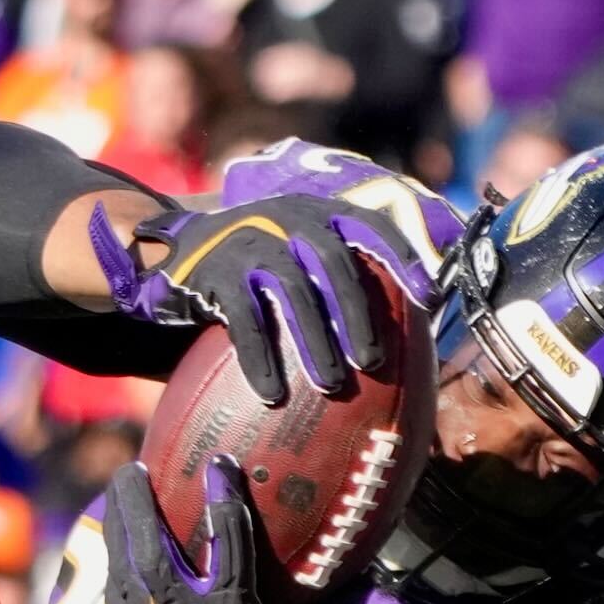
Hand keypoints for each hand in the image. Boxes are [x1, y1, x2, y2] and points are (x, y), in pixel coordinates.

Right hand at [92, 191, 412, 406]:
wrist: (174, 248)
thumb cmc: (253, 261)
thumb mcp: (296, 247)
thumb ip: (336, 267)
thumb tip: (402, 321)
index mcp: (318, 211)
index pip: (373, 228)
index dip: (405, 262)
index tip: (430, 301)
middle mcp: (287, 217)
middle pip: (333, 266)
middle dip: (357, 316)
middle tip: (373, 363)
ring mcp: (248, 242)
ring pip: (292, 293)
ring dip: (315, 342)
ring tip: (332, 384)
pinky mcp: (214, 272)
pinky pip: (245, 321)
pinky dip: (261, 359)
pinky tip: (272, 392)